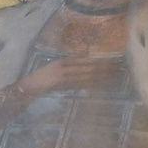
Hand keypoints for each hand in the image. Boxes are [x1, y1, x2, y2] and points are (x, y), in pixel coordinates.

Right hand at [10, 53, 127, 97]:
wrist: (27, 87)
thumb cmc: (40, 79)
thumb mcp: (54, 69)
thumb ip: (68, 66)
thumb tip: (84, 63)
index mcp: (63, 61)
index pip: (85, 60)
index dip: (99, 60)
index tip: (112, 60)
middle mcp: (64, 66)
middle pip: (89, 65)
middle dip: (105, 66)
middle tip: (120, 67)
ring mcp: (63, 75)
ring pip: (87, 74)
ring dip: (102, 74)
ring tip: (115, 74)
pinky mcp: (62, 84)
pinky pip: (80, 83)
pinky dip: (92, 83)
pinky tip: (102, 83)